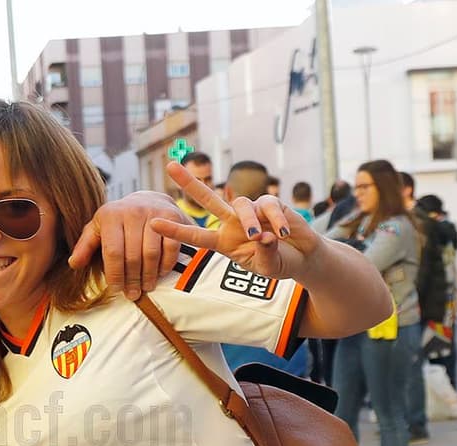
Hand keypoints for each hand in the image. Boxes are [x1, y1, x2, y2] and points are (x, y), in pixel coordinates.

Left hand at [68, 190, 185, 299]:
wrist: (149, 200)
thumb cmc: (118, 221)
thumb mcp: (98, 229)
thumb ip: (85, 245)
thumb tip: (73, 264)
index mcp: (110, 215)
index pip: (112, 252)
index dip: (115, 274)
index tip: (116, 289)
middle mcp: (132, 211)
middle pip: (132, 256)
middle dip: (132, 280)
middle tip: (132, 294)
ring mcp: (153, 213)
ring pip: (151, 254)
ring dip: (148, 276)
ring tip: (145, 287)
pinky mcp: (173, 216)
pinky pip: (170, 248)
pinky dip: (165, 264)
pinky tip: (159, 273)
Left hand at [149, 161, 322, 280]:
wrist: (302, 257)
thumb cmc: (279, 262)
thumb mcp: (268, 267)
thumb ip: (263, 254)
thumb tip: (263, 236)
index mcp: (224, 242)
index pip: (196, 235)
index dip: (175, 230)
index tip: (154, 224)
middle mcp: (233, 223)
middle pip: (208, 199)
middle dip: (189, 183)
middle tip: (170, 166)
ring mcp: (251, 211)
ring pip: (241, 205)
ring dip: (249, 221)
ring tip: (259, 237)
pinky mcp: (270, 203)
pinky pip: (268, 205)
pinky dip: (275, 220)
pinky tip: (283, 233)